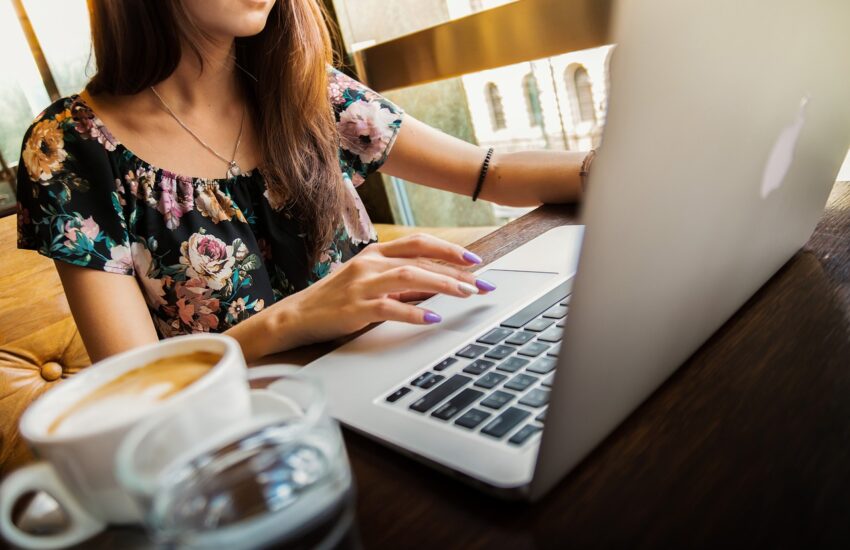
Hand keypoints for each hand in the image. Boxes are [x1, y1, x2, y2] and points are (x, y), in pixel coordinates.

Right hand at [271, 233, 495, 347]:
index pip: (418, 243)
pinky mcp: (355, 308)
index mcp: (375, 253)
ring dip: (442, 284)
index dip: (449, 249)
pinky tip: (432, 318)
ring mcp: (362, 284)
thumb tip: (437, 285)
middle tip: (482, 284)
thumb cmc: (336, 300)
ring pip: (410, 276)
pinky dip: (414, 311)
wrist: (296, 316)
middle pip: (420, 259)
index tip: (475, 261)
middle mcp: (370, 263)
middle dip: (456, 271)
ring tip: (466, 294)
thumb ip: (399, 281)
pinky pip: (390, 307)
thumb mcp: (368, 282)